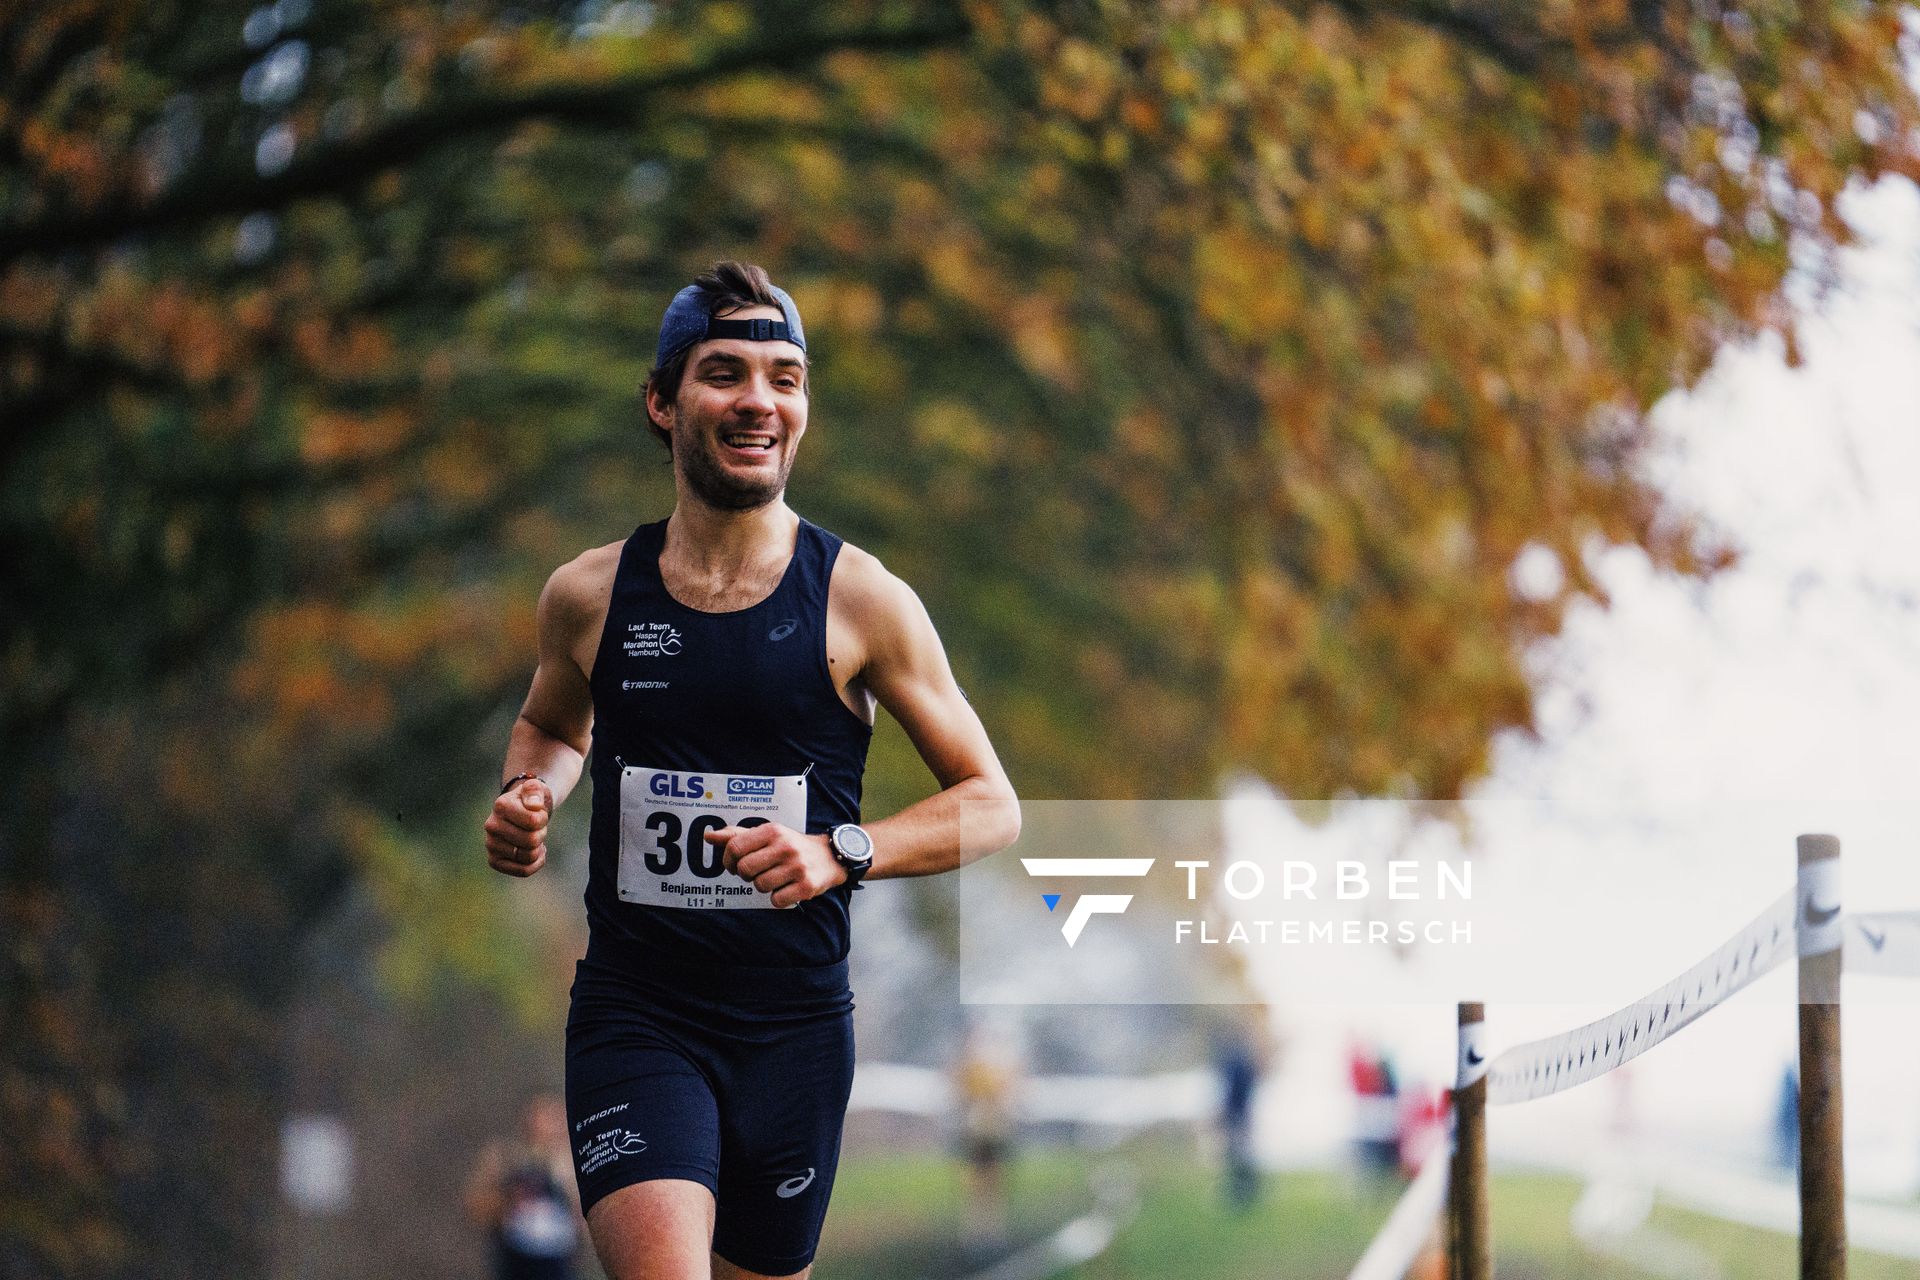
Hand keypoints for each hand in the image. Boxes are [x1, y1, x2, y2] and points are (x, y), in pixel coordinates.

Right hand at [485, 778, 552, 876]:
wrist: (522, 812)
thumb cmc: (531, 800)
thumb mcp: (535, 788)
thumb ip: (534, 790)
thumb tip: (534, 806)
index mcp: (501, 806)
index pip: (533, 821)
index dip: (542, 818)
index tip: (538, 812)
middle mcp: (491, 826)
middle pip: (531, 841)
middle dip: (541, 834)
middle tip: (536, 827)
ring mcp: (491, 845)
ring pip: (528, 857)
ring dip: (538, 848)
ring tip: (532, 837)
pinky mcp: (494, 861)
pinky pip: (523, 871)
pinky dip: (535, 864)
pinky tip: (534, 852)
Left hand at [706, 823, 845, 907]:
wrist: (830, 856)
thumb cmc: (790, 846)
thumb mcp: (766, 834)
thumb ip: (736, 836)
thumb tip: (708, 836)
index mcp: (772, 830)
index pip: (734, 847)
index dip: (728, 861)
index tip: (733, 865)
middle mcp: (785, 846)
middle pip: (744, 869)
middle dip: (746, 875)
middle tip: (757, 872)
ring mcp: (797, 866)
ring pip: (760, 886)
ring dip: (763, 886)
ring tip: (775, 878)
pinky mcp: (806, 886)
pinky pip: (777, 900)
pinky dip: (778, 898)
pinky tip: (787, 888)